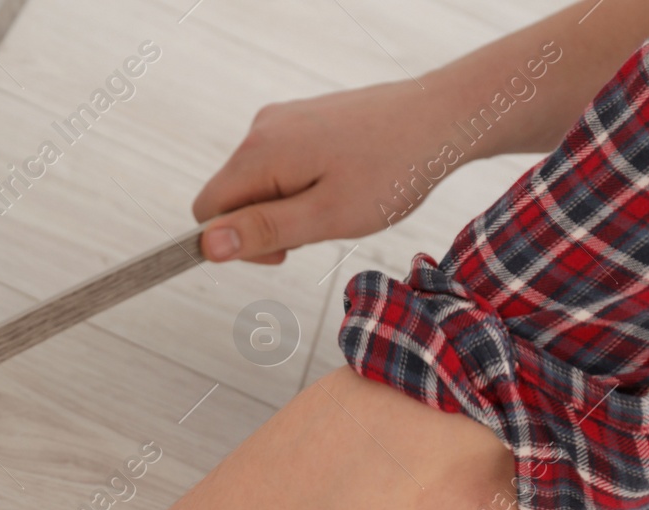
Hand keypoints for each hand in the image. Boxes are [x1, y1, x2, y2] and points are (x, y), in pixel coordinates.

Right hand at [192, 81, 447, 263]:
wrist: (443, 118)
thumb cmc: (392, 171)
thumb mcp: (325, 216)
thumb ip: (262, 231)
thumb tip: (206, 246)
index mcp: (259, 153)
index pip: (207, 210)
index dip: (235, 243)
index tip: (284, 252)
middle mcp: (261, 129)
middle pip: (232, 197)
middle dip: (267, 225)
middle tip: (322, 228)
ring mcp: (282, 120)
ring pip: (258, 184)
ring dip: (288, 207)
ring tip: (339, 203)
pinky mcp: (302, 119)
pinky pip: (280, 166)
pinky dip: (303, 186)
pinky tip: (343, 184)